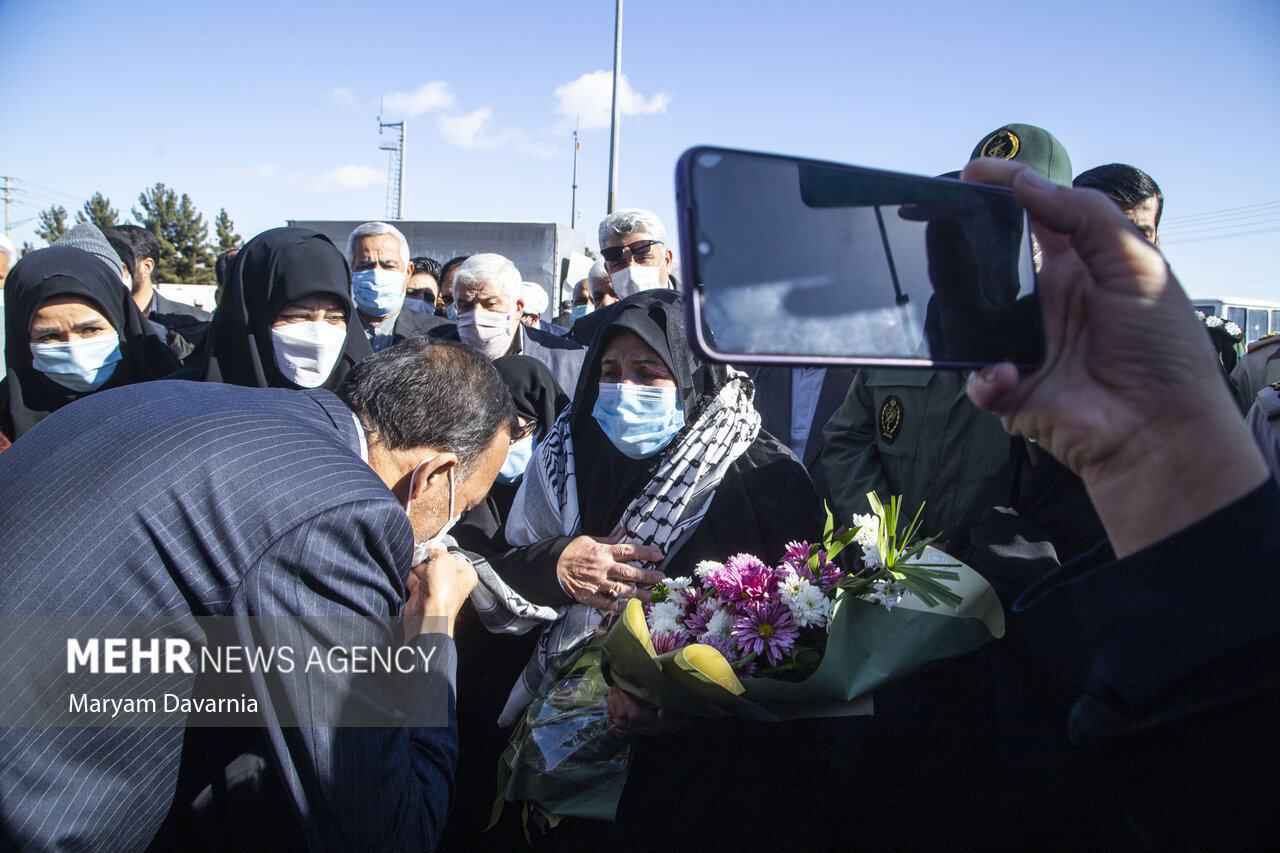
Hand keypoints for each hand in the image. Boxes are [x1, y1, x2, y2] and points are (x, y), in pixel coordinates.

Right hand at [403, 547, 477, 638]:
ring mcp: (435, 589)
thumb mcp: (444, 560)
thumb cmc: (441, 593)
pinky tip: (405, 570)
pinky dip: (408, 575)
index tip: (432, 546)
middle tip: (419, 553)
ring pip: (423, 570)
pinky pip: (413, 580)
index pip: (453, 555)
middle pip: (436, 562)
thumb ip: (439, 550)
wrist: (426, 618)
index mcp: (464, 574)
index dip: (441, 550)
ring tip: (411, 562)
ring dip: (415, 566)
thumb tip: (434, 546)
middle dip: (426, 558)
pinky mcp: (421, 595)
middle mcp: (451, 582)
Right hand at [556, 535, 664, 609]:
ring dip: (639, 594)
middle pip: (630, 572)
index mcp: (603, 552)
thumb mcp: (589, 539)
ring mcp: (597, 584)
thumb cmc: (573, 551)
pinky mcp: (590, 597)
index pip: (628, 551)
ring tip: (652, 597)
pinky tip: (632, 608)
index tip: (659, 555)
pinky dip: (621, 607)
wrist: (553, 567)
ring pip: (622, 590)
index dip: (645, 553)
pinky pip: (609, 604)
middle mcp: (602, 568)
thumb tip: (623, 532)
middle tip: (661, 578)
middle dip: (647, 576)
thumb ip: (609, 539)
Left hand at [605, 685, 688, 737]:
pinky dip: (611, 717)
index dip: (624, 699)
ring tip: (612, 691)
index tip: (621, 684)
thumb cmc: (680, 712)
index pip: (633, 713)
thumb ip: (671, 710)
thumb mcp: (679, 710)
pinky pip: (618, 728)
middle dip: (616, 699)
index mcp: (653, 723)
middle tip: (614, 684)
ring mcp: (639, 730)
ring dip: (612, 705)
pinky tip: (610, 707)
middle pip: (623, 716)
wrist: (681, 723)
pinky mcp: (635, 730)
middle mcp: (644, 728)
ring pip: (619, 722)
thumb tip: (662, 713)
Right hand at [961, 158, 1266, 555]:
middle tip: (938, 228)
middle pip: (992, 264)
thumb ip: (1085, 216)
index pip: (1035, 218)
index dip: (1007, 191)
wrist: (1159, 429)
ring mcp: (1025, 346)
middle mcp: (1047, 303)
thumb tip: (1027, 184)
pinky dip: (983, 374)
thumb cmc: (1161, 348)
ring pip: (971, 318)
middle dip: (962, 246)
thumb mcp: (1137, 264)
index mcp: (1080, 269)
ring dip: (960, 310)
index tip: (974, 172)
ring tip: (952, 299)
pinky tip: (1005, 372)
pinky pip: (976, 375)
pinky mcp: (1011, 389)